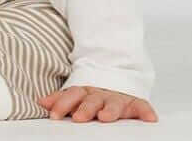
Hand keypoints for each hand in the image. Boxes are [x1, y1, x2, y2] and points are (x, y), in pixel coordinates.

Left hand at [37, 85, 158, 122]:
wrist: (117, 74)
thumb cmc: (93, 92)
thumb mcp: (76, 94)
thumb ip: (60, 99)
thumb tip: (41, 101)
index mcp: (85, 91)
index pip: (72, 96)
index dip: (63, 104)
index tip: (54, 115)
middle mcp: (102, 94)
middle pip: (92, 100)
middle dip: (85, 109)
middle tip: (79, 118)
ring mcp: (119, 98)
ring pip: (115, 104)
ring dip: (110, 110)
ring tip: (106, 117)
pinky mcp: (135, 102)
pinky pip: (142, 106)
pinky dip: (146, 111)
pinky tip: (150, 118)